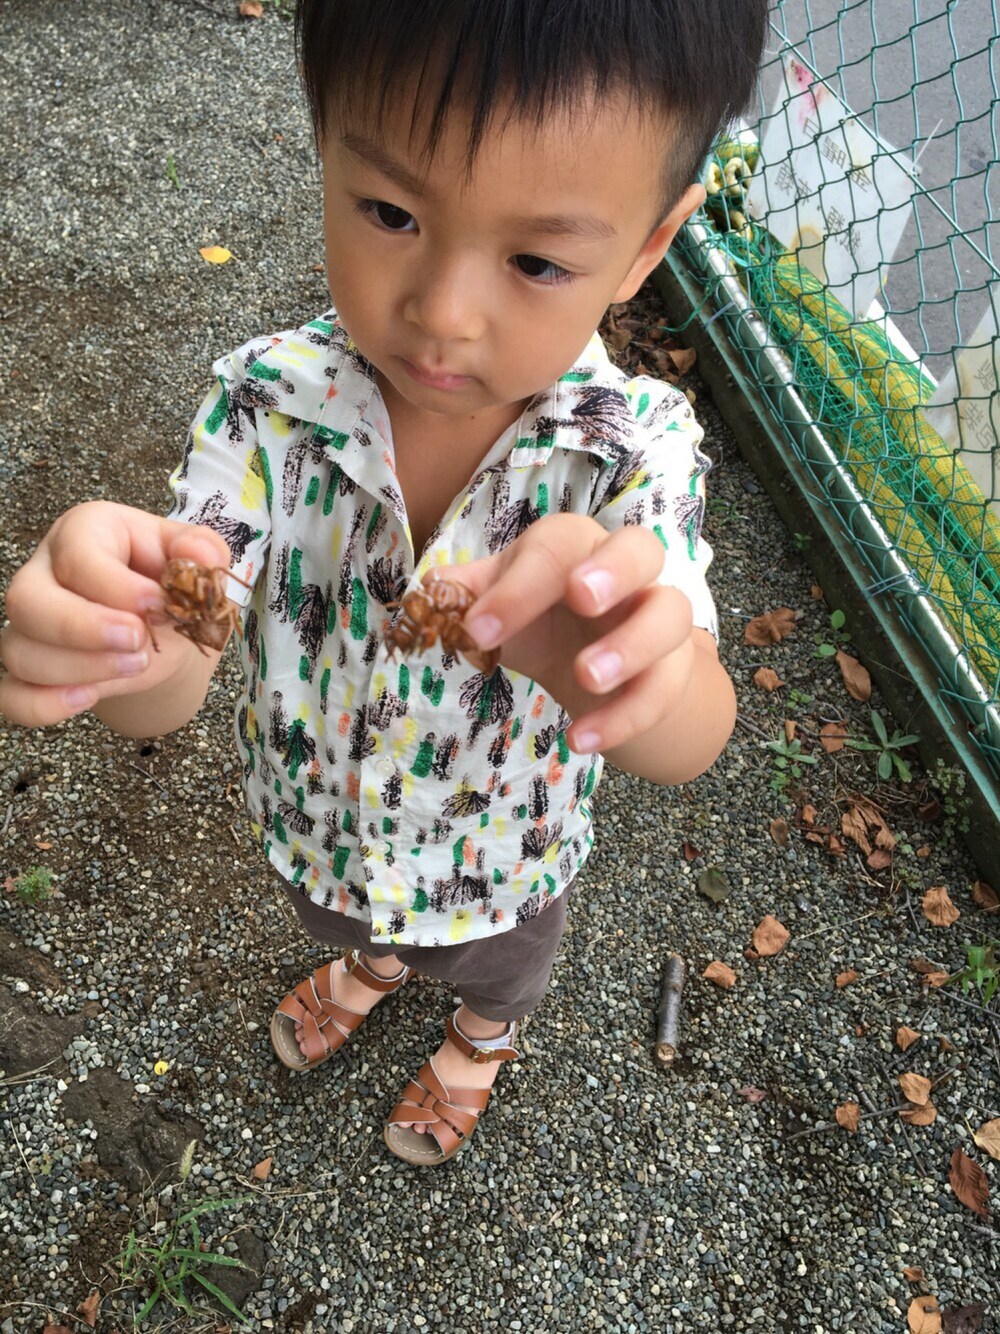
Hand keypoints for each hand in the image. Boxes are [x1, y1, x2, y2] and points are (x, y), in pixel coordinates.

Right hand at [0, 501, 231, 726]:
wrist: (163, 630)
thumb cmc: (170, 584)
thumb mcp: (194, 557)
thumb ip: (201, 550)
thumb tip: (200, 555)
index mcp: (85, 532)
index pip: (77, 554)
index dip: (117, 586)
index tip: (158, 603)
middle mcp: (44, 572)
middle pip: (26, 600)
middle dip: (84, 628)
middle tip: (139, 640)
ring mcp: (31, 624)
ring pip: (19, 651)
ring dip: (81, 668)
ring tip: (136, 665)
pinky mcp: (31, 668)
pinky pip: (12, 694)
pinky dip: (43, 705)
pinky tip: (87, 698)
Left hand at [428, 513, 696, 754]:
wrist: (598, 666)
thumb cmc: (543, 619)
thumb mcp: (502, 606)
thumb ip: (467, 597)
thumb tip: (426, 598)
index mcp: (575, 546)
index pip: (556, 545)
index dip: (519, 586)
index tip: (478, 630)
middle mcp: (627, 570)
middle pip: (641, 547)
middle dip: (613, 570)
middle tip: (582, 598)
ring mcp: (658, 615)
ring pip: (671, 615)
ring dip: (631, 646)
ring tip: (586, 679)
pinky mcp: (675, 666)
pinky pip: (666, 686)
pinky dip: (626, 716)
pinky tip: (581, 740)